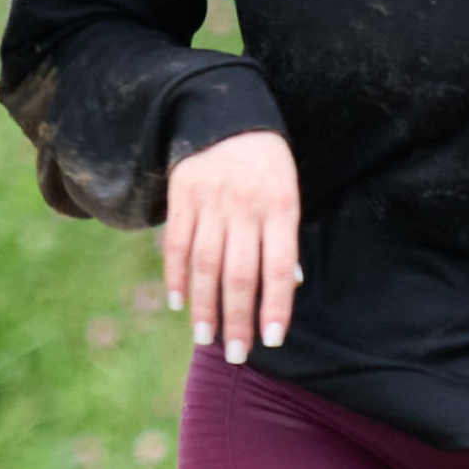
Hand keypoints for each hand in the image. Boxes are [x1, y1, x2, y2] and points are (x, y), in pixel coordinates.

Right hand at [164, 130, 301, 361]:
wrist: (225, 113)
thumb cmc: (266, 163)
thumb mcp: (288, 192)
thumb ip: (286, 237)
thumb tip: (292, 285)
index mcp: (280, 207)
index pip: (280, 266)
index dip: (276, 305)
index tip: (271, 340)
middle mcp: (245, 207)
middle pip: (240, 273)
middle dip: (238, 318)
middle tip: (236, 355)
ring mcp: (211, 202)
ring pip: (206, 264)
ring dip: (205, 306)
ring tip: (206, 338)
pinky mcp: (182, 196)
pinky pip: (177, 243)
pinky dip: (176, 276)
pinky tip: (179, 303)